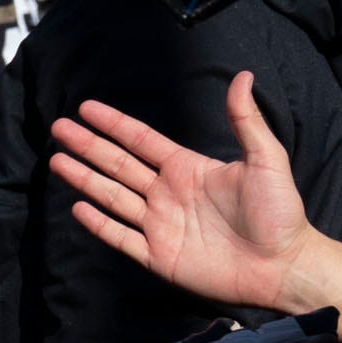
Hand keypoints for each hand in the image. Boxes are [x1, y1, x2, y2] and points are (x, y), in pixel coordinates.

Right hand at [52, 76, 341, 342]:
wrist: (284, 265)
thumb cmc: (280, 213)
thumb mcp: (267, 160)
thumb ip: (247, 121)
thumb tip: (243, 76)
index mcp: (188, 168)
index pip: (141, 141)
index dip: (114, 124)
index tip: (86, 107)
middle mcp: (168, 194)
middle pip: (118, 165)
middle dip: (88, 147)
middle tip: (58, 128)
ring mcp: (161, 226)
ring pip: (113, 197)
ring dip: (85, 179)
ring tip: (57, 161)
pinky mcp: (160, 257)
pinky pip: (122, 238)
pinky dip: (99, 224)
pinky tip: (79, 207)